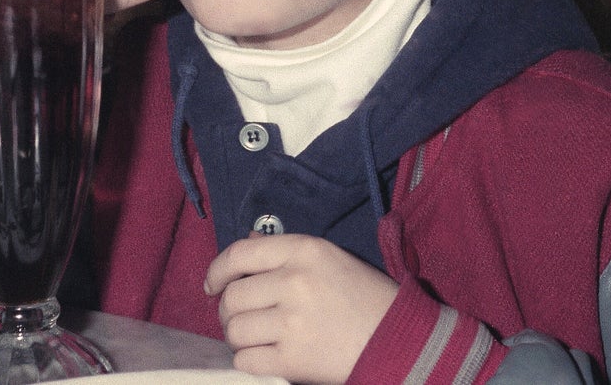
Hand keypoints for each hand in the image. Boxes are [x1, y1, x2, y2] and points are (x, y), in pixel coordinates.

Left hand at [204, 234, 399, 384]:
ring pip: (235, 331)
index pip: (239, 254)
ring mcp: (293, 322)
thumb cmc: (362, 296)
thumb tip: (240, 249)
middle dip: (229, 311)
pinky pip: (245, 361)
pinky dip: (248, 362)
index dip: (217, 271)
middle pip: (233, 297)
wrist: (397, 338)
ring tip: (255, 339)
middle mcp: (295, 282)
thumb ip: (283, 252)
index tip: (213, 285)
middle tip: (242, 319)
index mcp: (304, 250)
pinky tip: (264, 357)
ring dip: (238, 338)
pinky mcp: (293, 360)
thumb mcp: (327, 257)